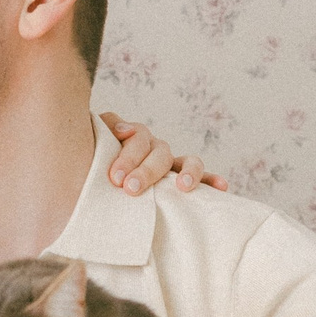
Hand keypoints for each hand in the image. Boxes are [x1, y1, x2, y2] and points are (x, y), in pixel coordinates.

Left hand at [101, 112, 227, 197]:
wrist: (96, 178)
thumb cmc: (94, 160)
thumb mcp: (94, 142)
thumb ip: (103, 128)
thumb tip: (122, 129)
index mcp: (135, 137)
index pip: (138, 138)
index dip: (127, 156)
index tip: (115, 178)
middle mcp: (155, 148)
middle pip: (159, 152)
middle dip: (146, 171)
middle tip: (131, 188)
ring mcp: (172, 163)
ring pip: (187, 161)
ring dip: (188, 172)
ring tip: (183, 186)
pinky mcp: (183, 180)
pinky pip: (202, 178)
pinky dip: (211, 180)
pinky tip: (221, 187)